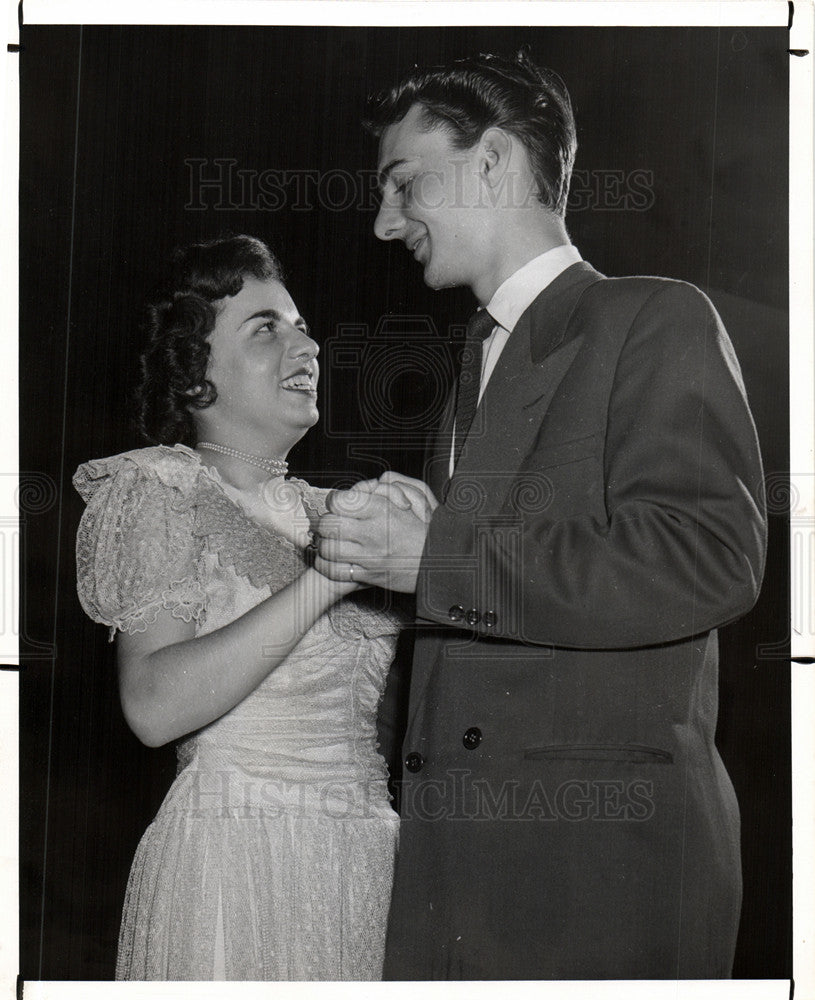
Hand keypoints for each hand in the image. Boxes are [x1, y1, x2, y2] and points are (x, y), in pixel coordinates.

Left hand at [314, 476, 435, 592]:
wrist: (441, 563)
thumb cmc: (427, 530)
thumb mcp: (416, 497)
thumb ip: (389, 486)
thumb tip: (370, 483)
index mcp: (381, 510)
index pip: (338, 501)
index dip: (335, 502)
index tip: (339, 505)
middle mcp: (372, 532)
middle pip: (327, 525)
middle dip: (325, 524)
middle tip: (331, 525)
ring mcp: (369, 556)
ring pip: (327, 549)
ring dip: (324, 545)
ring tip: (330, 542)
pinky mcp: (368, 575)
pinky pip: (334, 571)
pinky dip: (327, 565)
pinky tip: (332, 560)